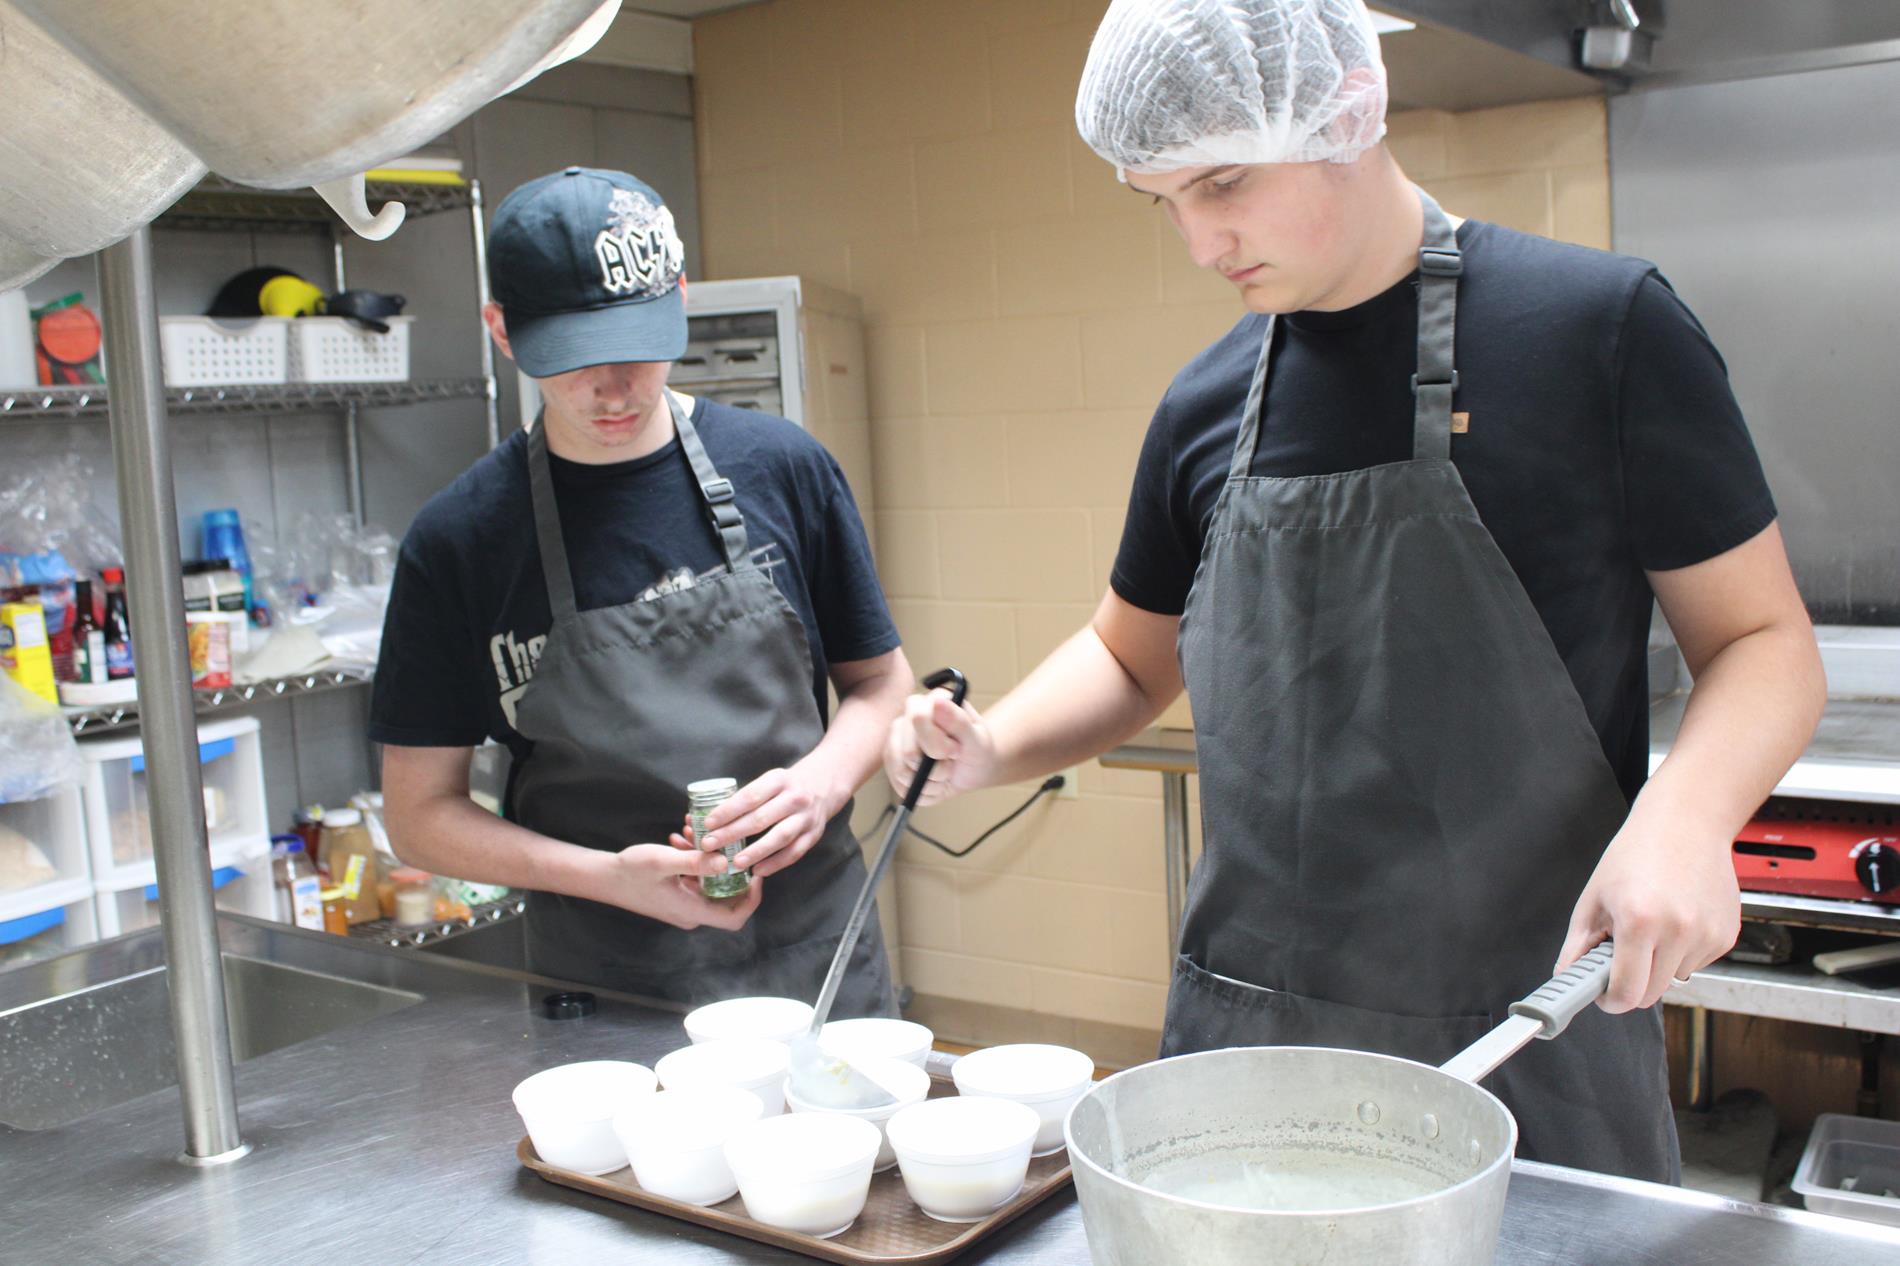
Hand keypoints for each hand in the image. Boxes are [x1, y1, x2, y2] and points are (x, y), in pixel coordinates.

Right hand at [597, 842, 761, 929]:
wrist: (602, 878)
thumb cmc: (630, 872)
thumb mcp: (663, 861)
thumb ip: (695, 862)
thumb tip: (727, 863)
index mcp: (692, 911)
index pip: (735, 917)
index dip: (752, 899)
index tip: (756, 873)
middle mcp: (690, 913)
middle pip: (726, 897)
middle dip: (728, 867)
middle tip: (727, 842)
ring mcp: (682, 905)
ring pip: (709, 884)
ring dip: (708, 858)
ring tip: (697, 832)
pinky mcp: (675, 895)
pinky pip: (694, 880)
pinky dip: (694, 860)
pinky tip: (683, 838)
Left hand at [667, 763, 840, 879]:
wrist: (824, 784)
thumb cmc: (786, 785)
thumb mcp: (770, 780)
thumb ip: (748, 797)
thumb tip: (712, 819)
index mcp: (779, 780)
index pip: (749, 796)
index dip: (727, 811)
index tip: (707, 823)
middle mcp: (795, 798)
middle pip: (761, 818)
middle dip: (732, 833)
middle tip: (710, 845)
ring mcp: (806, 817)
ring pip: (779, 837)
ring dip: (755, 851)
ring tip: (735, 863)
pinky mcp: (814, 834)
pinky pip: (794, 852)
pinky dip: (776, 863)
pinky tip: (759, 871)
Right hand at [883, 688, 996, 806]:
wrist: (971, 768)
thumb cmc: (976, 749)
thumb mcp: (977, 738)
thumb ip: (958, 721)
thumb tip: (938, 703)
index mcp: (927, 702)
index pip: (919, 719)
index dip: (939, 744)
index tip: (955, 750)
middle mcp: (906, 718)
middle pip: (909, 753)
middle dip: (936, 767)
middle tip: (951, 763)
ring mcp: (895, 740)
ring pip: (902, 771)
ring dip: (931, 780)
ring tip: (943, 772)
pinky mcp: (891, 762)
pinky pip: (900, 784)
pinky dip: (923, 789)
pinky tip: (933, 780)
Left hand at [1557, 806, 1740, 1012]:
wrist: (1686, 823)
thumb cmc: (1637, 853)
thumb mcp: (1595, 896)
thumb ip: (1577, 945)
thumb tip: (1565, 978)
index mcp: (1639, 921)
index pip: (1627, 993)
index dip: (1610, 1000)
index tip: (1603, 995)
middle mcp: (1678, 931)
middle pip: (1651, 994)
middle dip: (1631, 983)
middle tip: (1621, 954)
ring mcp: (1706, 935)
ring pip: (1673, 979)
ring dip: (1657, 965)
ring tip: (1651, 924)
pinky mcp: (1725, 936)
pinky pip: (1695, 963)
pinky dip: (1681, 952)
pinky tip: (1675, 918)